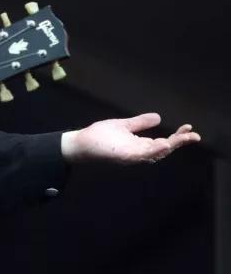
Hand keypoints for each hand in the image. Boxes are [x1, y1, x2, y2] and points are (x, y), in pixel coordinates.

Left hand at [61, 113, 200, 164]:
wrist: (81, 142)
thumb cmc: (100, 135)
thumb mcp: (124, 125)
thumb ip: (140, 123)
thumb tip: (158, 117)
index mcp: (141, 145)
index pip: (164, 142)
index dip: (178, 136)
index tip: (189, 128)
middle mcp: (139, 152)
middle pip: (164, 149)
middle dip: (179, 143)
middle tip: (193, 135)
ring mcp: (131, 155)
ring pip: (155, 153)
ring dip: (168, 146)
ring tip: (180, 138)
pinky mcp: (122, 156)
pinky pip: (140, 155)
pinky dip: (151, 151)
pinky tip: (161, 144)